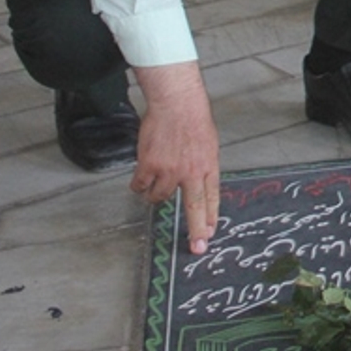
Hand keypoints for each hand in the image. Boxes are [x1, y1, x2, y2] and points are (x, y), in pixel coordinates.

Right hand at [131, 63, 219, 254]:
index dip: (211, 218)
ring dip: (155, 194)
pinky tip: (141, 178)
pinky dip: (139, 185)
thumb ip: (202, 166)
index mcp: (209, 167)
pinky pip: (141, 186)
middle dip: (197, 230)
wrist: (177, 103)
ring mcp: (170, 171)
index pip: (212, 198)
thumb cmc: (193, 119)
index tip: (210, 235)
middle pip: (194, 208)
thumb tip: (198, 185)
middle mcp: (192, 172)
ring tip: (155, 183)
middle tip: (198, 247)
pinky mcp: (150, 166)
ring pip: (159, 197)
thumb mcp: (208, 145)